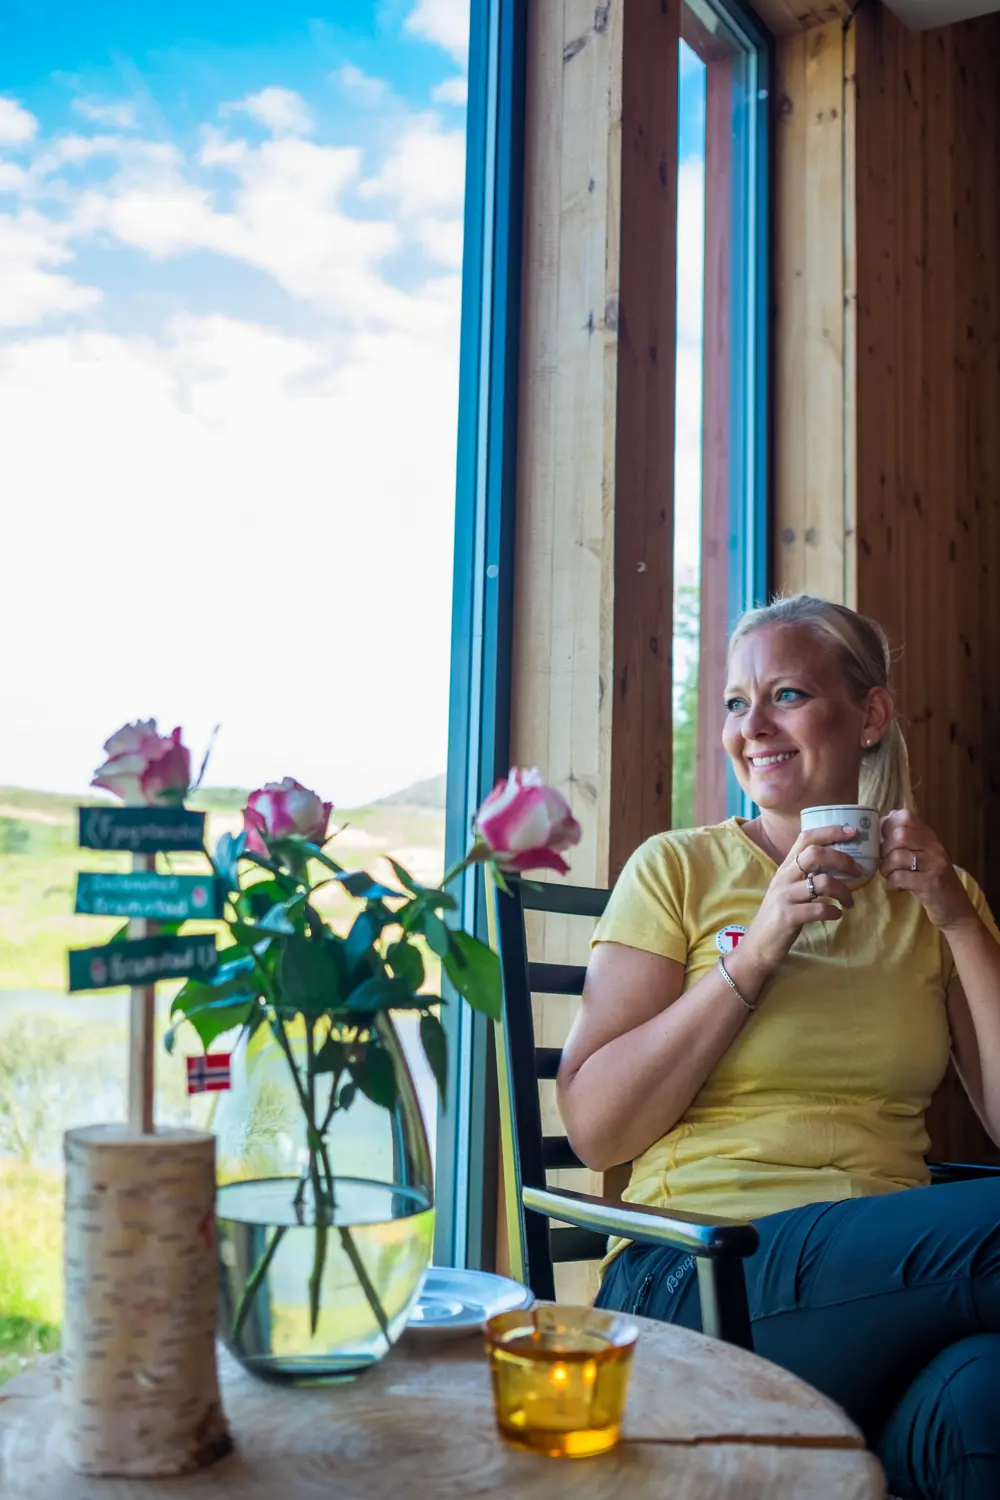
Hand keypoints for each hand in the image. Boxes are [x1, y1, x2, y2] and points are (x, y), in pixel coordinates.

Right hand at [737, 825, 862, 978]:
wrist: (756, 946)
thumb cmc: (778, 916)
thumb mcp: (788, 889)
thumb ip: (806, 875)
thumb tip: (839, 864)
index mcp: (786, 867)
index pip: (805, 837)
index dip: (830, 831)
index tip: (852, 832)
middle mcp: (784, 877)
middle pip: (815, 853)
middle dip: (842, 858)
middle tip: (857, 870)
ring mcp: (785, 896)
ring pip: (822, 882)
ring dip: (843, 890)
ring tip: (850, 901)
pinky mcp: (788, 917)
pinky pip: (819, 909)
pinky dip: (834, 912)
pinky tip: (836, 915)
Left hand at [880, 809, 974, 930]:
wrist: (956, 910)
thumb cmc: (933, 883)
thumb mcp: (923, 858)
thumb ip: (908, 842)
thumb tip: (883, 823)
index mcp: (930, 838)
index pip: (906, 816)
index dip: (888, 825)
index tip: (882, 838)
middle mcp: (934, 847)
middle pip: (900, 835)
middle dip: (884, 849)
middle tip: (885, 861)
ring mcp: (934, 865)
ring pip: (897, 856)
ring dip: (886, 868)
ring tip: (890, 875)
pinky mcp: (931, 884)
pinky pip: (900, 877)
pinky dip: (892, 883)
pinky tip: (897, 886)